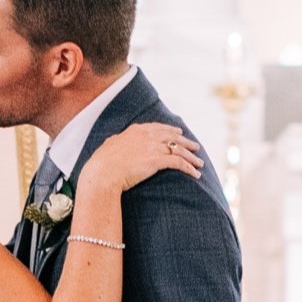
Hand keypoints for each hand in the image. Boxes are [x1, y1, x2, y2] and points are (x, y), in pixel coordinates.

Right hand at [83, 120, 201, 199]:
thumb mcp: (109, 145)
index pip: (159, 128)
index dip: (172, 130)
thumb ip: (116, 141)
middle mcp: (148, 136)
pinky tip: (195, 174)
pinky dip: (189, 168)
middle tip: (196, 147)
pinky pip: (179, 163)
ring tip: (200, 163)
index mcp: (136, 130)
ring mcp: (153, 147)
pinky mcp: (157, 161)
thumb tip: (113, 141)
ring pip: (179, 150)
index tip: (179, 132)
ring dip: (192, 157)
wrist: (103, 172)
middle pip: (173, 137)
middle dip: (186, 142)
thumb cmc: (102, 162)